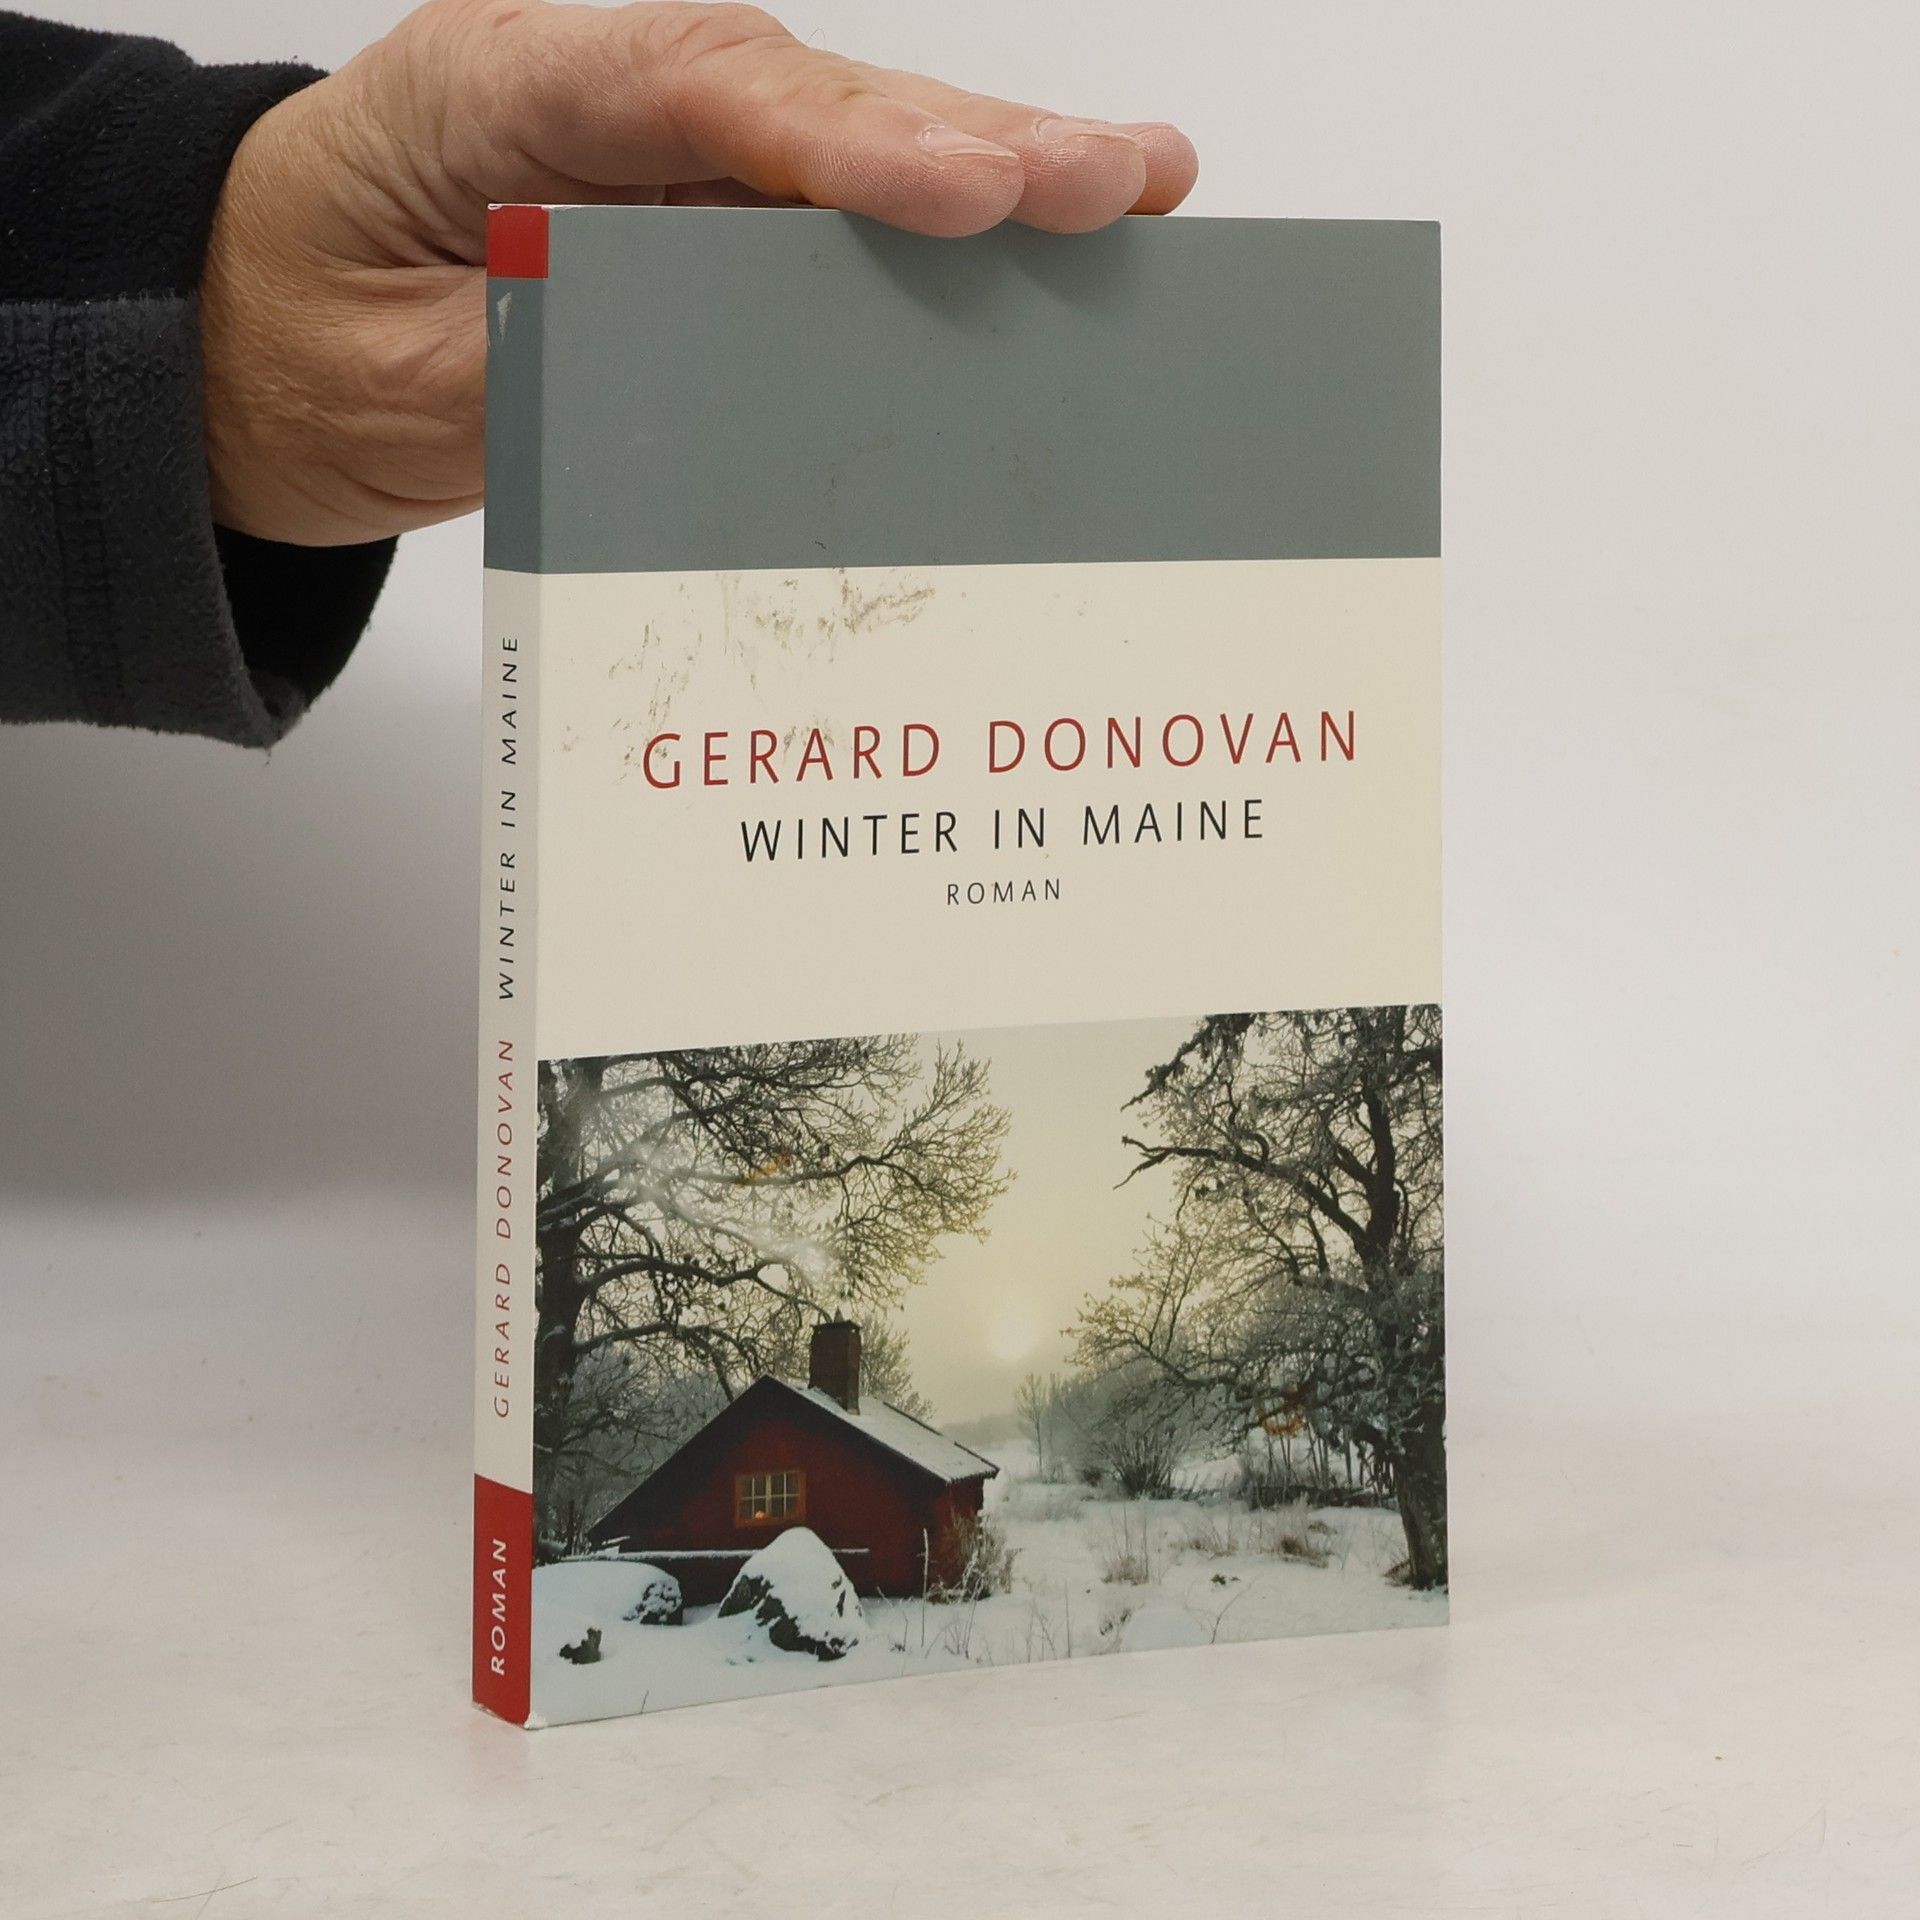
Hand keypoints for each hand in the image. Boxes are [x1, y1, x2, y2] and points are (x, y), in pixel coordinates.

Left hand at [200, 0, 1198, 546]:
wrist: (243, 347)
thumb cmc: (296, 343)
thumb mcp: (411, 385)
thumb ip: (560, 368)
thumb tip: (722, 390)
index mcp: (498, 85)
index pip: (693, 91)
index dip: (845, 142)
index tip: (965, 188)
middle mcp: (598, 94)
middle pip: (805, 101)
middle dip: (968, 144)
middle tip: (1111, 180)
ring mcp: (653, 154)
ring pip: (841, 145)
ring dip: (992, 173)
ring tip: (1133, 192)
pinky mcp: (689, 222)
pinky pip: (822, 221)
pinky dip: (934, 232)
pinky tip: (1043, 234)